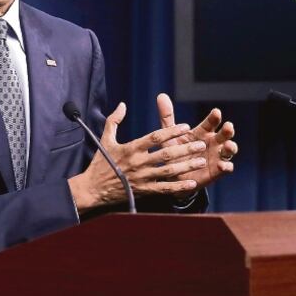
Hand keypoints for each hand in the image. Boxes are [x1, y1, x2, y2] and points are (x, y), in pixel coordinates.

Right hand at [68, 102, 208, 210]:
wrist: (93, 189)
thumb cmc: (100, 162)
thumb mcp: (105, 139)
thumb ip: (114, 120)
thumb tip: (122, 104)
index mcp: (130, 148)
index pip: (155, 137)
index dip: (171, 131)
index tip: (186, 127)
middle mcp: (138, 163)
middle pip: (166, 154)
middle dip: (186, 149)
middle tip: (201, 144)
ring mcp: (142, 178)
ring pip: (169, 171)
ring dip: (187, 166)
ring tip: (202, 160)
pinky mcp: (143, 191)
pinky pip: (164, 189)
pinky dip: (179, 186)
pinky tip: (192, 183)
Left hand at [156, 93, 236, 190]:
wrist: (173, 176)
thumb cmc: (174, 152)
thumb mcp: (169, 135)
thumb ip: (167, 117)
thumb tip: (161, 95)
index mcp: (203, 132)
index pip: (211, 122)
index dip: (214, 117)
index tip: (216, 112)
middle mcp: (213, 142)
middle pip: (224, 134)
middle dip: (228, 130)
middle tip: (228, 126)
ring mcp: (217, 156)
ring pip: (229, 150)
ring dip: (231, 147)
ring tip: (228, 146)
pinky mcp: (217, 171)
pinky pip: (226, 168)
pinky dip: (226, 166)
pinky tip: (223, 165)